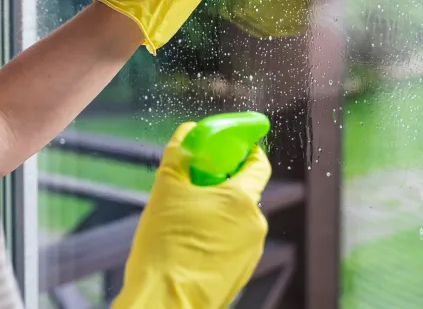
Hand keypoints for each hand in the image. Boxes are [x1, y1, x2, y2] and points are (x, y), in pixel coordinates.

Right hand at [111, 122, 271, 308]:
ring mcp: (250, 253)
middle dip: (218, 183)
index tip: (230, 144)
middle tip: (190, 183)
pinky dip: (214, 236)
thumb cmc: (165, 247)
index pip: (258, 163)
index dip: (245, 149)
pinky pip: (231, 244)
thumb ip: (179, 154)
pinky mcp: (240, 274)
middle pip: (242, 192)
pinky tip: (187, 243)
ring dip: (214, 212)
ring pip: (235, 219)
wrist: (163, 303)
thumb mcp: (166, 190)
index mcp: (243, 200)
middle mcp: (255, 226)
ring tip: (181, 220)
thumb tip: (187, 131)